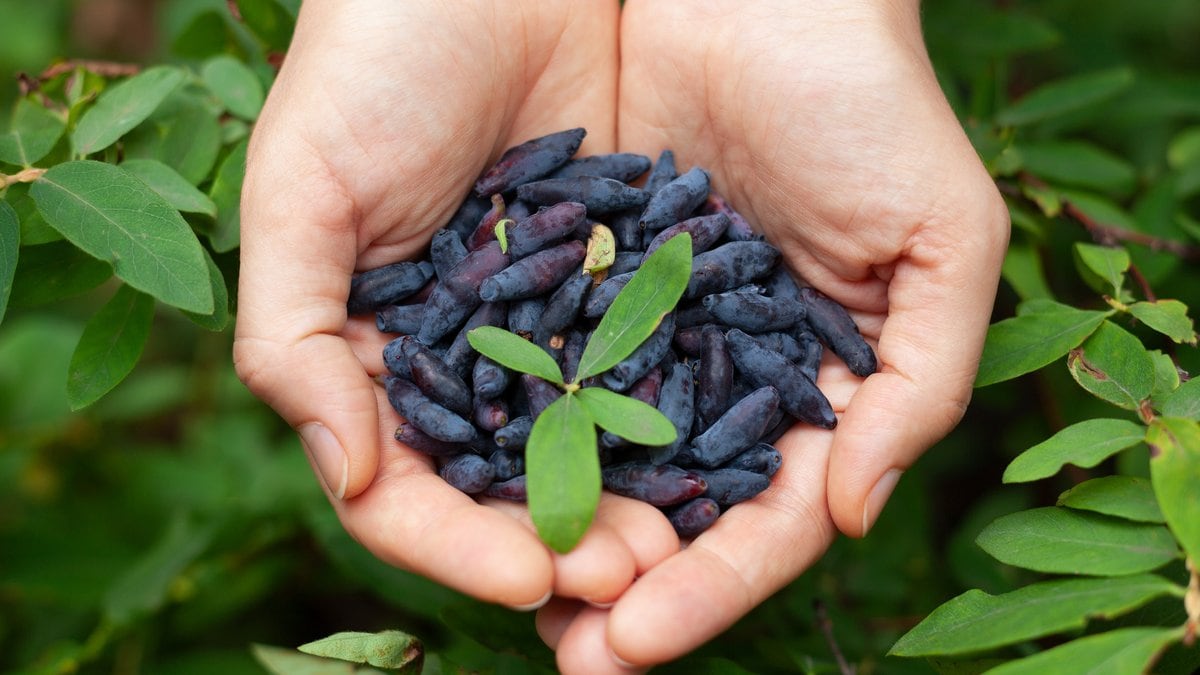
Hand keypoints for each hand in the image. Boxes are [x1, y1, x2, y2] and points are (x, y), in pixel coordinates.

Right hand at [233, 0, 677, 609]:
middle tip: (625, 575)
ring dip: (627, 501)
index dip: (458, 547)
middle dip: (560, 539)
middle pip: (506, 486)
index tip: (530, 579)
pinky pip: (649, 367)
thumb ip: (295, 340)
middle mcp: (465, 358)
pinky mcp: (621, 281)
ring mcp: (547, 326)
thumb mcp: (303, 193)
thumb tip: (346, 475)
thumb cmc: (371, 62)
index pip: (405, 492)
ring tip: (678, 541)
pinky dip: (676, 420)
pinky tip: (715, 458)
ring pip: (586, 445)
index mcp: (375, 355)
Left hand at [538, 0, 1009, 668]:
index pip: (762, 518)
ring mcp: (637, 328)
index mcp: (807, 384)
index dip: (710, 585)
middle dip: (621, 584)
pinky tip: (464, 482)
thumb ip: (919, 387)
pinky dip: (501, 427)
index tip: (640, 636)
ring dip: (553, 528)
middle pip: (669, 507)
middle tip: (570, 649)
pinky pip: (530, 365)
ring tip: (510, 591)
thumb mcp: (941, 241)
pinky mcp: (564, 274)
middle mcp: (715, 371)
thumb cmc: (868, 101)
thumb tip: (853, 515)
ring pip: (591, 454)